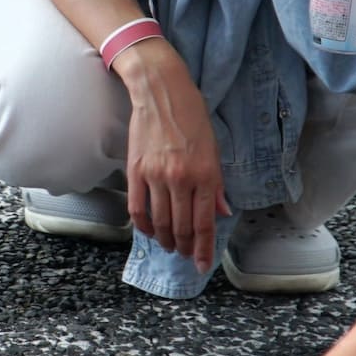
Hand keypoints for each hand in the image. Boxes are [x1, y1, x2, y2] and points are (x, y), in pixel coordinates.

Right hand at [114, 40, 229, 269]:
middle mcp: (181, 179)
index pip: (205, 224)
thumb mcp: (214, 149)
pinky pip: (137, 208)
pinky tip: (150, 232)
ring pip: (160, 222)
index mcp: (205, 175)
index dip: (204, 249)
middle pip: (181, 228)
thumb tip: (221, 212)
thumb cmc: (192, 116)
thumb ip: (216, 185)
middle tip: (187, 256)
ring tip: (171, 246)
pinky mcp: (135, 171)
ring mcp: (156, 176)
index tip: (202, 265)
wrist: (161, 90)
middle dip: (186, 248)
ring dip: (166, 240)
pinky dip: (143, 226)